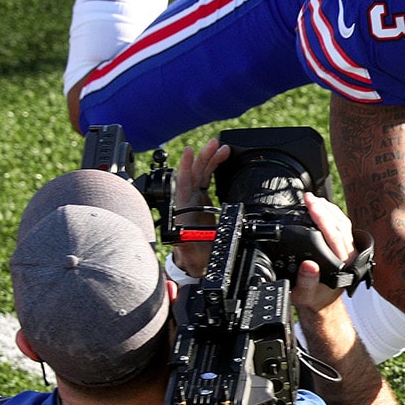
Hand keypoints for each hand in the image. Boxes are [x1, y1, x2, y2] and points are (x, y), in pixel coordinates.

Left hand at [169, 138, 229, 278]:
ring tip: (223, 147)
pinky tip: (222, 158)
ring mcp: (194, 198)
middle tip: (216, 144)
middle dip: (205, 156)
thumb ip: (186, 243)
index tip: (189, 151)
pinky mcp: (202, 199)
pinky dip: (214, 167)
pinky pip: (207, 178)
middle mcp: (187, 200)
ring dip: (211, 158)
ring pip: (202, 172)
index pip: (183, 182)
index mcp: (182, 208)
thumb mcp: (189, 251)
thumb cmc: (192, 255)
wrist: (196, 261)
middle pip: (195, 172)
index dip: (186, 167)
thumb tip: (185, 235)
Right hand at [291, 193, 356, 314]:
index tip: (311, 205)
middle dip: (324, 208)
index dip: (322, 218)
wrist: (322, 304)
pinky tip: (321, 207)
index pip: (334, 236)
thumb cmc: (313, 299)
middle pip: (340, 225)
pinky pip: (342, 225)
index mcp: (342, 266)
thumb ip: (306, 282)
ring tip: (313, 198)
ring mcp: (348, 250)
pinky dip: (332, 213)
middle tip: (308, 197)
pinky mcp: (345, 247)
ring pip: (343, 223)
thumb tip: (309, 266)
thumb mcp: (304, 296)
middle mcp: (348, 256)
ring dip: (329, 208)